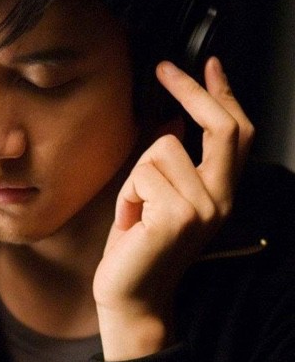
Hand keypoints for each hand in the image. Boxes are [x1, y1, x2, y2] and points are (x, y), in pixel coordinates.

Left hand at [93, 57, 254, 360]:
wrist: (131, 295)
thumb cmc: (140, 245)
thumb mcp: (159, 198)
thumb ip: (175, 164)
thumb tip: (174, 124)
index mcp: (219, 193)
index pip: (234, 133)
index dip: (223, 94)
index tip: (209, 66)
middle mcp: (220, 199)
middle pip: (220, 126)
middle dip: (190, 89)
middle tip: (164, 69)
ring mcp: (203, 207)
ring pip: (162, 148)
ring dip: (136, 175)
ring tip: (135, 208)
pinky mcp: (177, 215)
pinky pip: (142, 173)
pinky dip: (127, 193)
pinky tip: (130, 219)